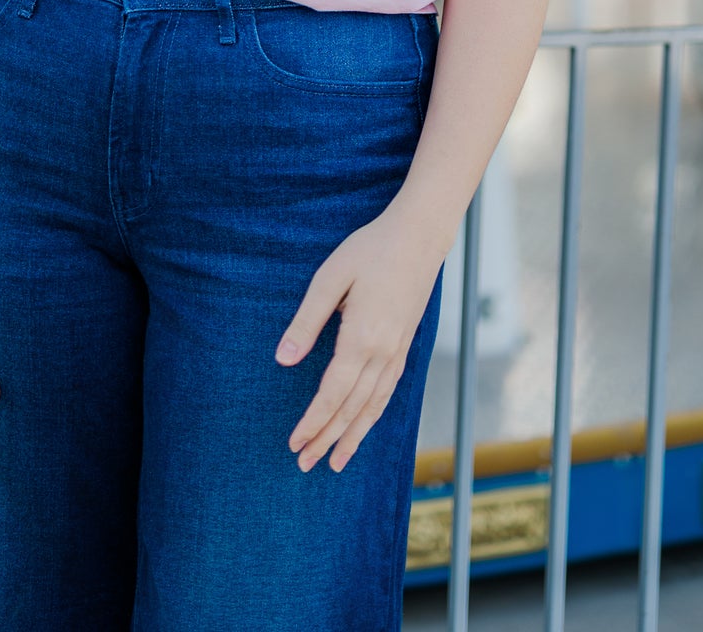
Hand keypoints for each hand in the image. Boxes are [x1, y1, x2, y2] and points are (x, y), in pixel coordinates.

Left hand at [274, 199, 444, 474]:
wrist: (419, 237)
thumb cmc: (370, 250)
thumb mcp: (329, 278)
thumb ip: (307, 321)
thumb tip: (283, 359)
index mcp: (361, 338)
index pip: (332, 394)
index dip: (312, 422)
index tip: (294, 443)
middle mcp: (383, 353)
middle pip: (351, 409)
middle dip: (327, 439)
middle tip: (304, 465)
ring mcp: (397, 352)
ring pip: (373, 407)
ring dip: (352, 437)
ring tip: (334, 462)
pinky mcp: (405, 347)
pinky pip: (387, 393)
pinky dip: (373, 417)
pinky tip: (363, 426)